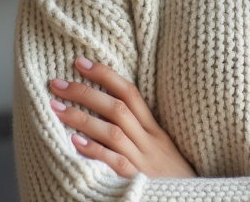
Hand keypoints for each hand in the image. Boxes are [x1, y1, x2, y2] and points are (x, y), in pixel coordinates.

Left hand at [49, 57, 196, 178]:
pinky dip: (95, 151)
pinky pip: (116, 162)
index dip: (105, 74)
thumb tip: (104, 111)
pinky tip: (75, 142)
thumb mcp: (159, 150)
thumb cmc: (170, 178)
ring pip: (114, 132)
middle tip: (57, 84)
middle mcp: (149, 141)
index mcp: (154, 130)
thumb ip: (138, 132)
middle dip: (85, 92)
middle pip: (117, 108)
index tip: (80, 62)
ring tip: (57, 108)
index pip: (130, 93)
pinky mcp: (138, 180)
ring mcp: (144, 161)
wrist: (192, 201)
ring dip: (82, 118)